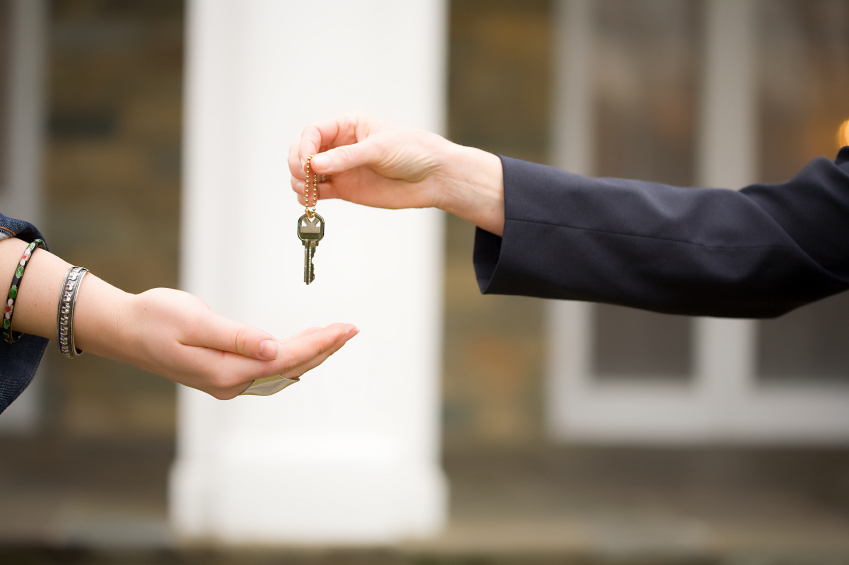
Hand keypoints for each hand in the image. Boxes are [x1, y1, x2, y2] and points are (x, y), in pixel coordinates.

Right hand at [76, 286, 356, 399]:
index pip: (287, 358)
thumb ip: (236, 337)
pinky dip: (290, 359)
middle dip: (323, 348)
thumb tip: (275, 349)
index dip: (319, 343)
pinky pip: (267, 371)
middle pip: (290, 368)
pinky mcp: (222, 375)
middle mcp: (230, 384)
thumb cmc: (154, 319)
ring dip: (310, 355)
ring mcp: (226, 383)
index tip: (344, 328)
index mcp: (226, 372)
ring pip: (281, 371)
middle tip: (351, 329)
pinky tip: (302, 353)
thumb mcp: (194, 321)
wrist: (122, 330)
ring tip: (335, 337)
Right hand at [288, 112, 505, 235]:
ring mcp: (341, 169)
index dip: (305, 146)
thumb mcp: (380, 148)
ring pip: (307, 173)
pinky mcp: (345, 189)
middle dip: (298, 164)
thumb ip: (347, 157)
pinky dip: (309, 197)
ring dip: (300, 182)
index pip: (313, 132)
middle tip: (305, 178)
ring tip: (307, 192)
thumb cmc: (414, 151)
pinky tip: (311, 201)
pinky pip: (318, 192)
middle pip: (304, 152)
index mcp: (348, 126)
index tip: (307, 162)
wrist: (434, 177)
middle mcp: (341, 146)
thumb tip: (315, 164)